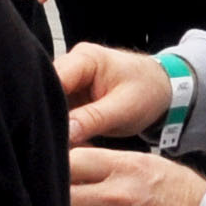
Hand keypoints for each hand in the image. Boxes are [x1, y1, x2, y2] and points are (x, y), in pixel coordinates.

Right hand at [55, 41, 169, 143]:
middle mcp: (72, 65)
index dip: (44, 104)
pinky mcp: (73, 97)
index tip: (44, 131)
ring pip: (51, 106)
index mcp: (84, 58)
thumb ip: (92, 119)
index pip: (53, 79)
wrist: (162, 90)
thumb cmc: (148, 91)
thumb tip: (64, 134)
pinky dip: (64, 130)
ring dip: (56, 126)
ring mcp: (72, 82)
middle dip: (48, 118)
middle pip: (47, 92)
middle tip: (54, 145)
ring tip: (62, 148)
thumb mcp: (123, 108)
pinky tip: (69, 145)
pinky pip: (60, 114)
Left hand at [68, 145, 205, 205]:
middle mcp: (117, 196)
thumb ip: (111, 164)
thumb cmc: (179, 191)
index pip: (73, 161)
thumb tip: (76, 163)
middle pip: (67, 196)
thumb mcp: (147, 163)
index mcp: (125, 167)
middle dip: (68, 197)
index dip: (65, 166)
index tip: (66, 172)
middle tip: (77, 199)